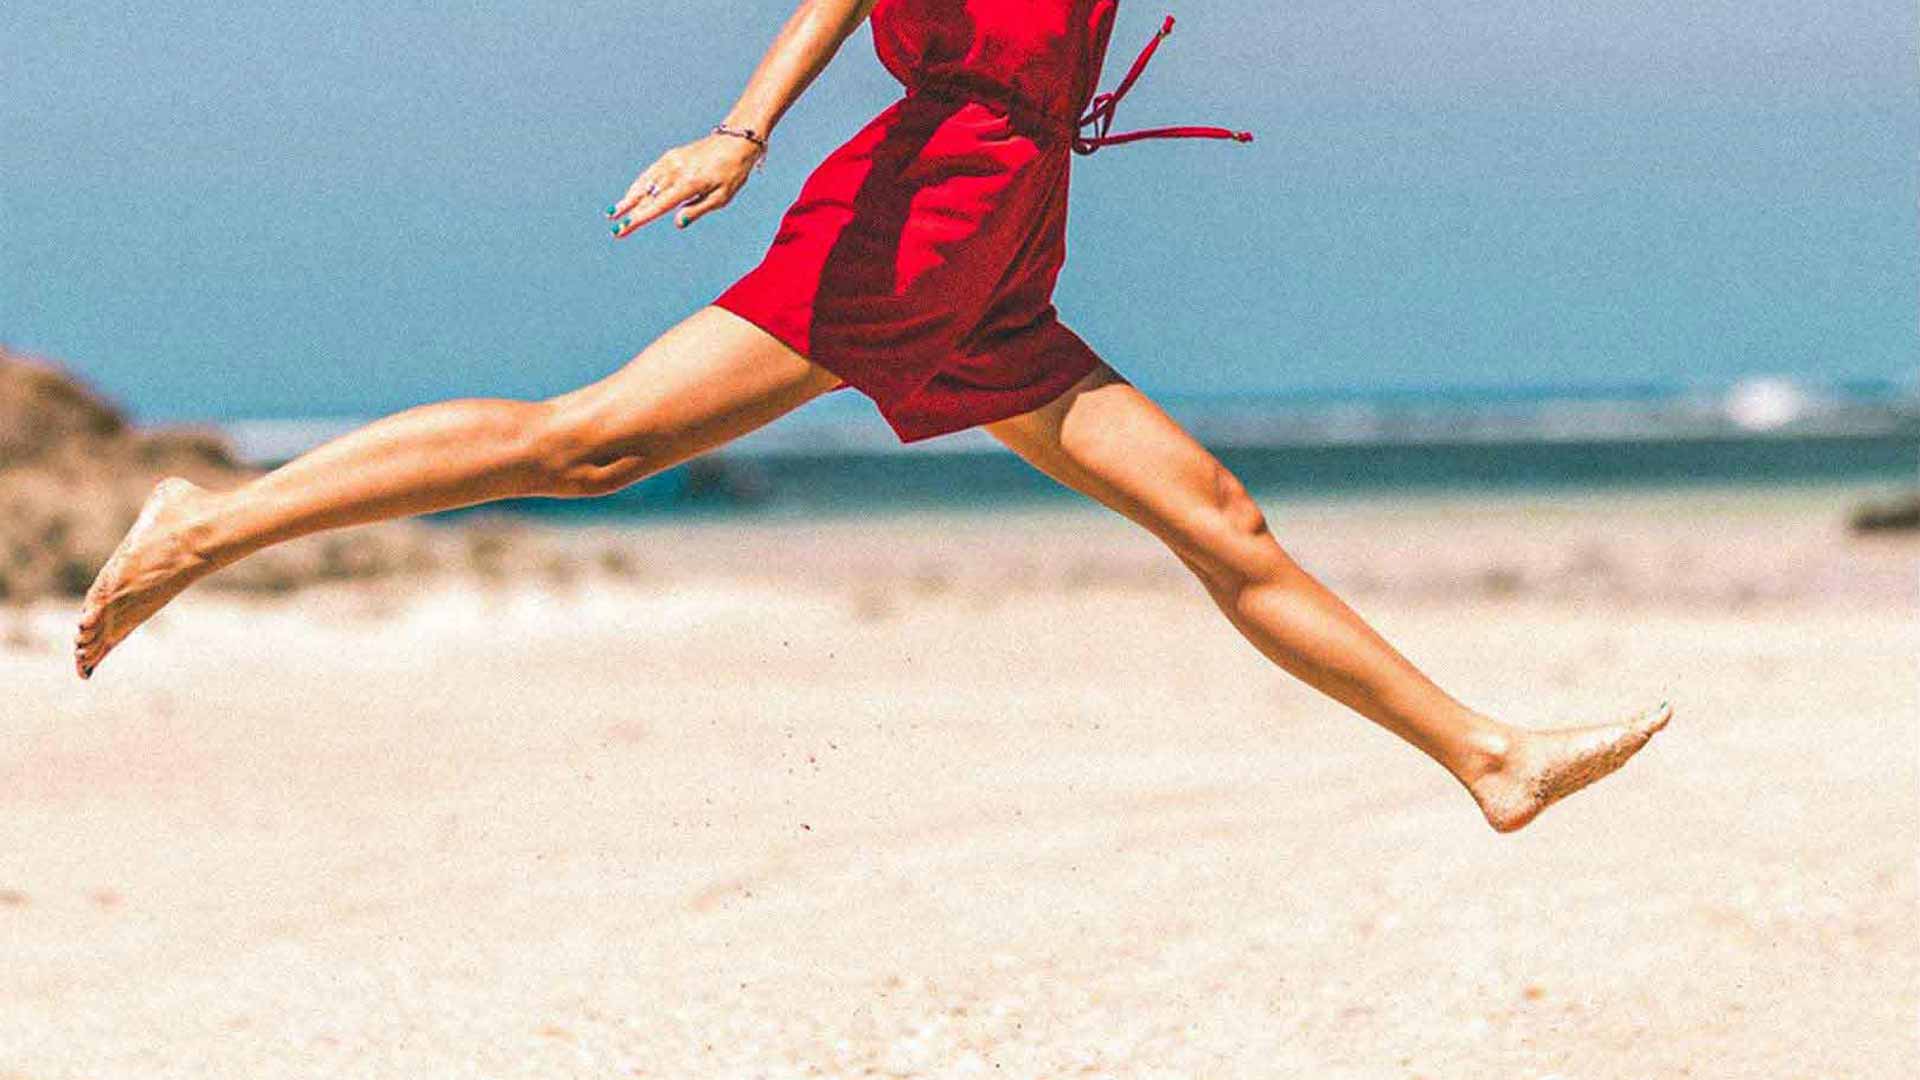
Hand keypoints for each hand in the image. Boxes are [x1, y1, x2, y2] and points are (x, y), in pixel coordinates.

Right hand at [606, 132, 764, 236]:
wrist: (735, 141)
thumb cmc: (732, 172)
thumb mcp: (722, 197)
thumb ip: (697, 210)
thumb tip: (677, 223)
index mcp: (689, 184)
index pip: (658, 206)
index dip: (639, 218)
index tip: (624, 228)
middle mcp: (676, 172)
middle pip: (647, 197)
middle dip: (630, 213)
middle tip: (615, 229)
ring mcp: (672, 162)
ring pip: (644, 183)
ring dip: (628, 198)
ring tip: (614, 213)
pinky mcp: (671, 156)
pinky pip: (650, 173)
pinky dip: (638, 185)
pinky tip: (631, 194)